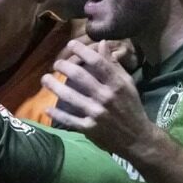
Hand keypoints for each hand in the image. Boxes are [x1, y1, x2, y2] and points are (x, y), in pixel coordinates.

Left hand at [42, 40, 154, 154]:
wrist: (137, 139)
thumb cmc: (131, 107)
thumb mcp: (127, 84)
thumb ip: (113, 64)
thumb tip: (101, 43)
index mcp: (117, 84)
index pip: (97, 62)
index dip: (82, 50)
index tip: (70, 44)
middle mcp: (106, 97)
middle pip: (80, 77)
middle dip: (64, 67)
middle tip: (56, 63)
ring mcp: (97, 113)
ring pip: (70, 97)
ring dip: (54, 86)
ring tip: (45, 79)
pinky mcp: (90, 128)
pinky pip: (69, 119)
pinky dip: (57, 114)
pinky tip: (47, 108)